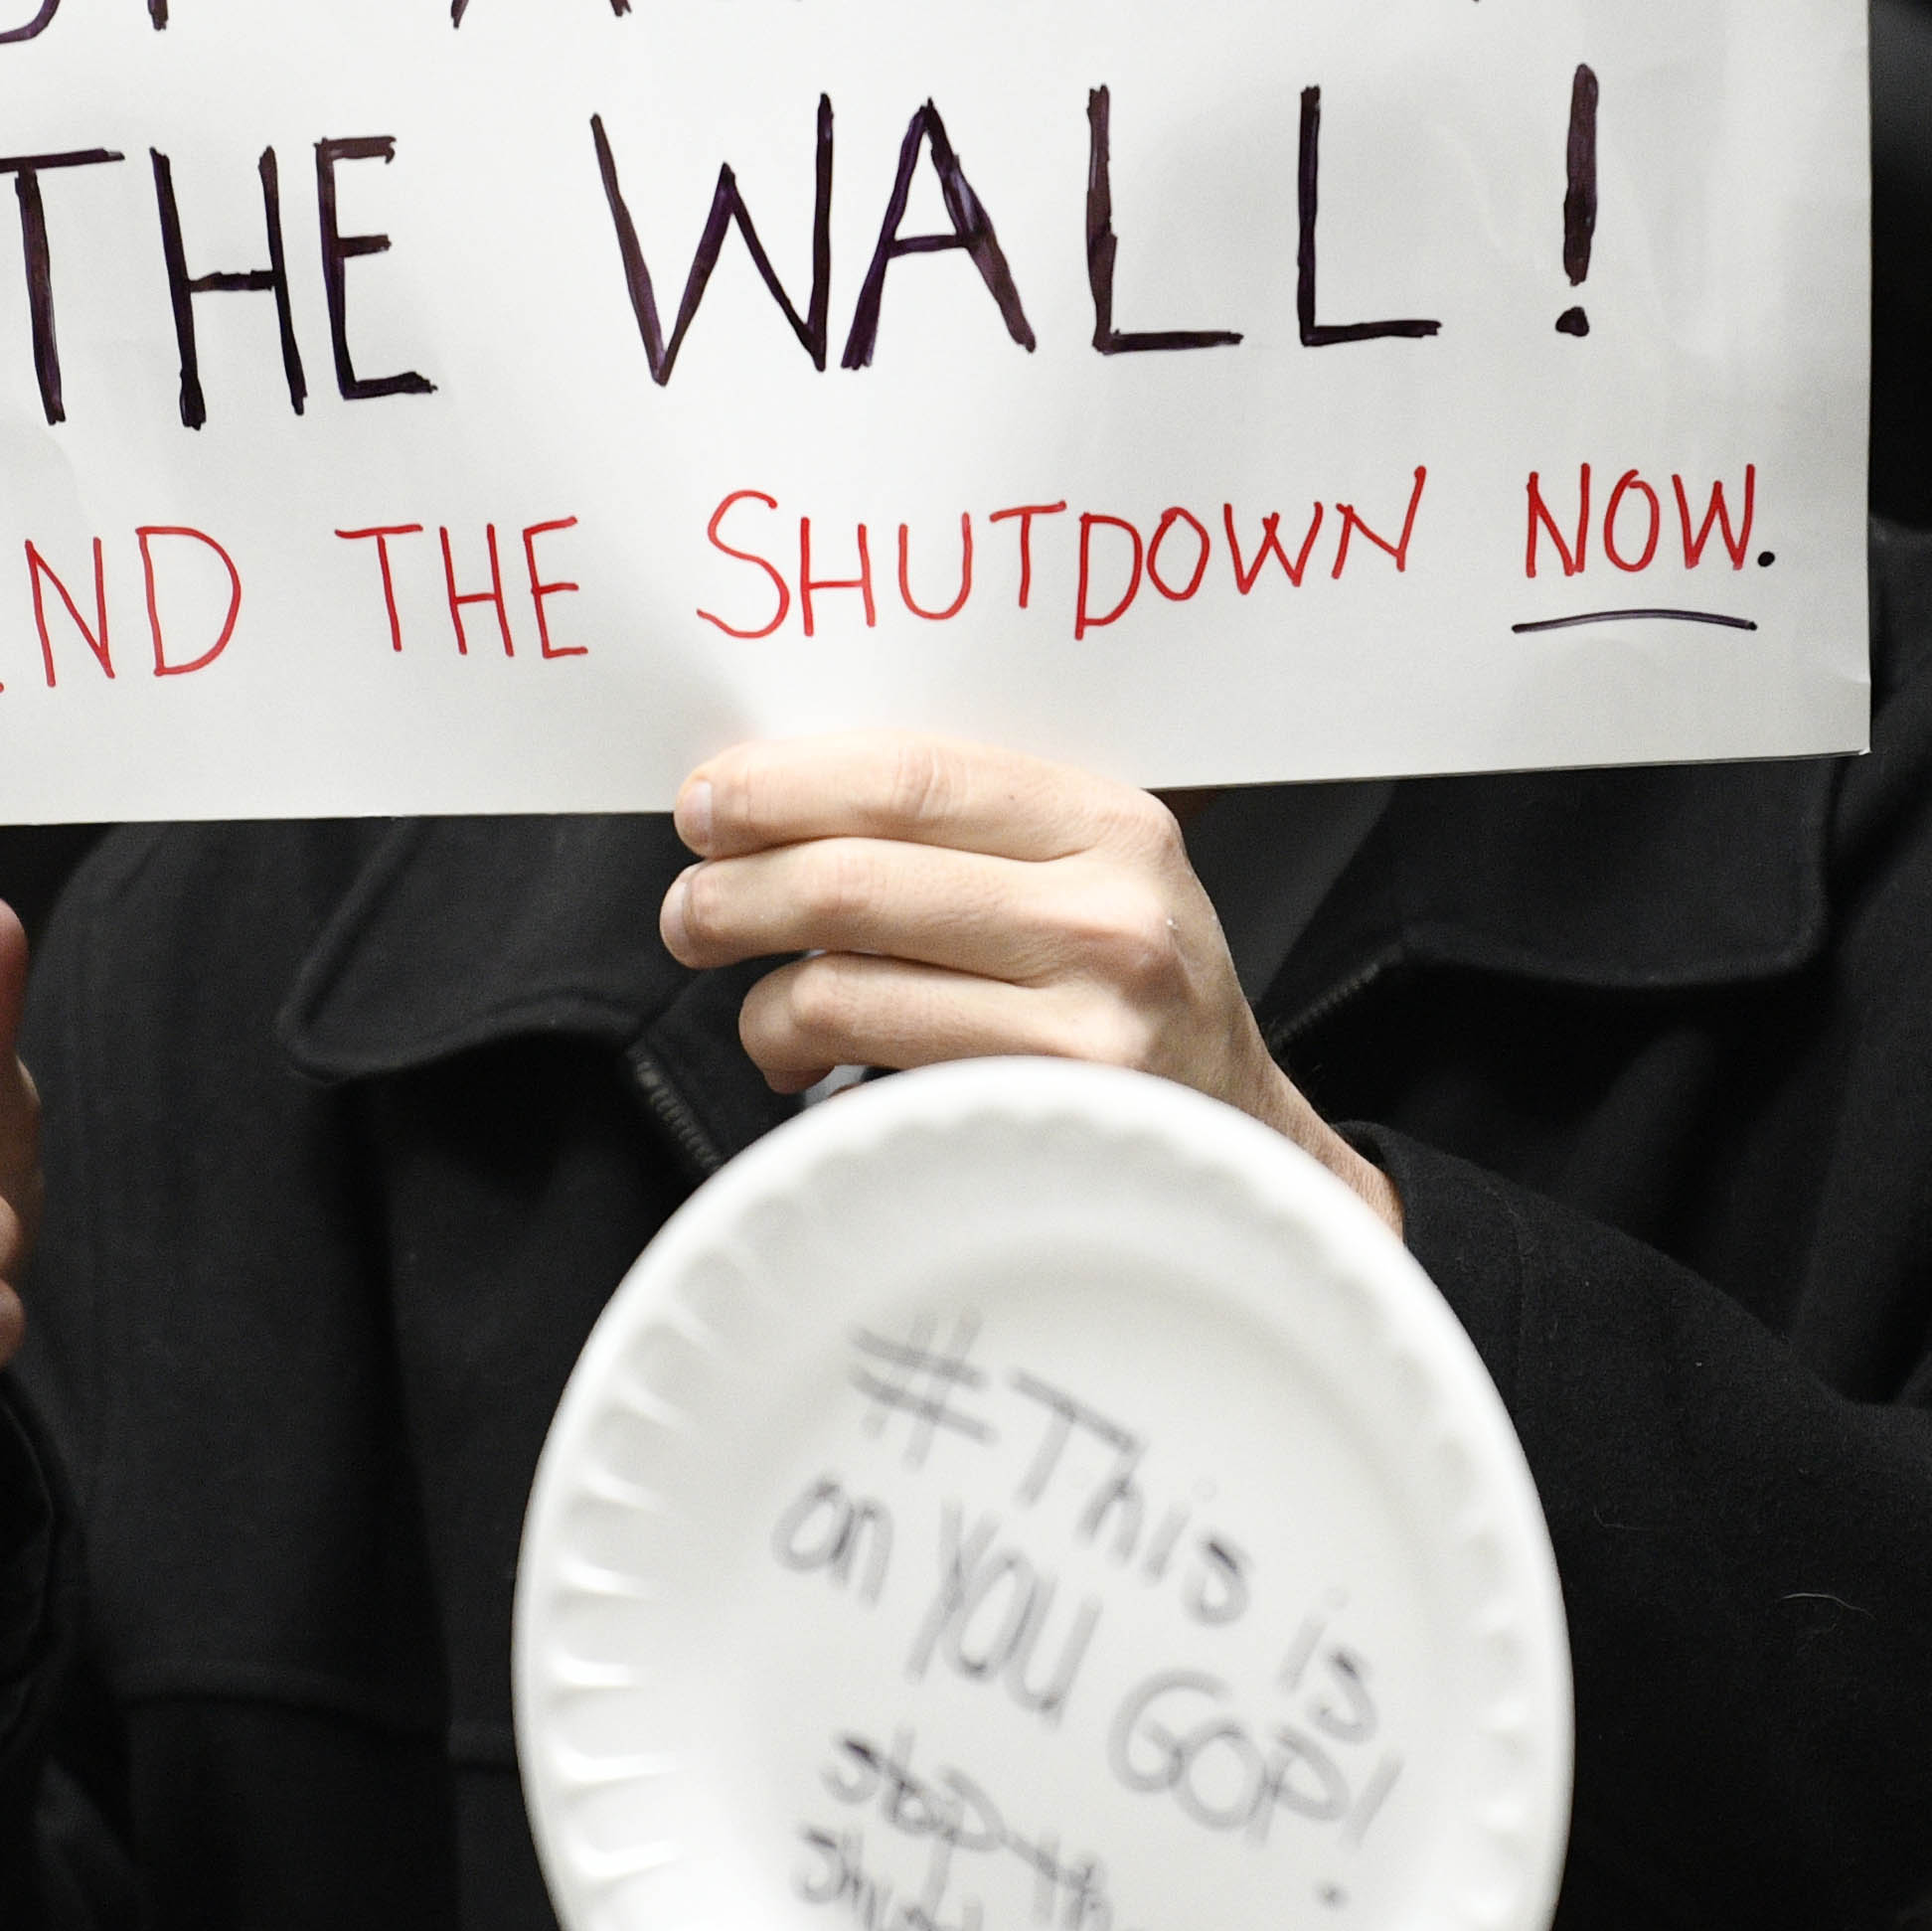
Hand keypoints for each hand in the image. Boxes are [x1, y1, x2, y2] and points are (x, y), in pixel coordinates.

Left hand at [659, 745, 1390, 1227]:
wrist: (1241, 1156)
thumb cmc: (1134, 1006)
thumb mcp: (1092, 881)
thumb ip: (970, 830)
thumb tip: (772, 798)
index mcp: (1110, 822)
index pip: (908, 775)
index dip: (780, 785)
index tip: (708, 803)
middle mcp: (1110, 912)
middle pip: (852, 876)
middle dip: (731, 891)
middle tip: (690, 913)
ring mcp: (1086, 1020)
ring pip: (841, 980)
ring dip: (760, 996)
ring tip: (760, 1008)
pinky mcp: (1044, 1112)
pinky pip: (866, 1070)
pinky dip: (806, 1062)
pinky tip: (813, 1069)